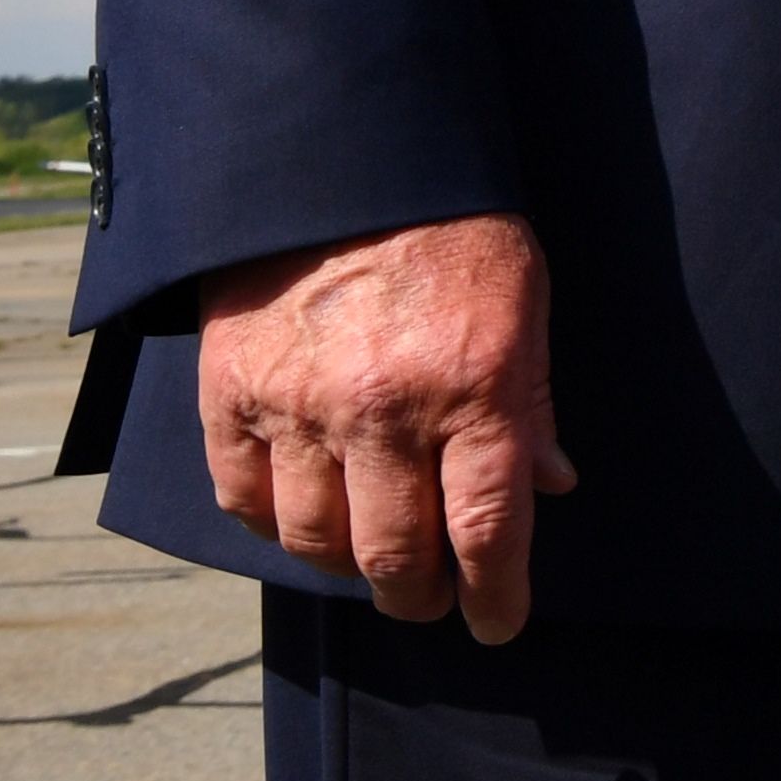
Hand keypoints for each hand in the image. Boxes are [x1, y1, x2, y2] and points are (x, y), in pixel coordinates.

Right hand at [194, 214, 574, 639]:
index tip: (498, 623)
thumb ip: (533, 401)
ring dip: (347, 567)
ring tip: (370, 559)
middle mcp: (385, 408)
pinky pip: (242, 498)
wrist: (340, 157)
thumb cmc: (451, 226)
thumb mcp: (525, 299)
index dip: (495, 593)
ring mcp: (299, 404)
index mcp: (474, 385)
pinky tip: (301, 517)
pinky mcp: (231, 392)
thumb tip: (550, 485)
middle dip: (420, 595)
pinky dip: (272, 524)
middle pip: (396, 554)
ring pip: (315, 541)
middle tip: (430, 599)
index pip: (487, 527)